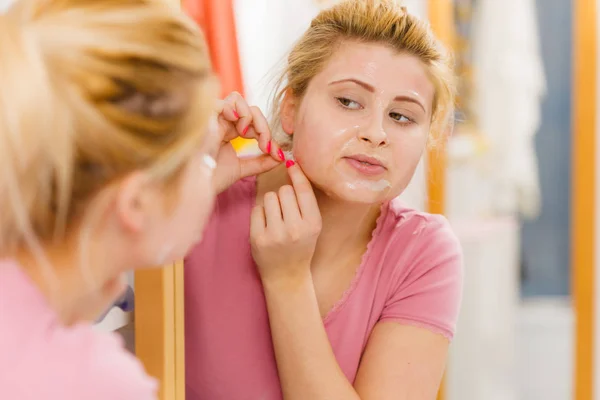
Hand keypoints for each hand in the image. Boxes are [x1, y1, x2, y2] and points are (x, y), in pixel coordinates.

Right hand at [213, 92, 283, 193]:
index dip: (268, 136)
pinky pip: (222, 101)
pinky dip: (235, 110)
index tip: (276, 154)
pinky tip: (239, 128)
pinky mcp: (204, 117)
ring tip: (248, 134)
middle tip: (266, 146)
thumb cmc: (213, 178)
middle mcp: (220, 122)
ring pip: (237, 99)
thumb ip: (261, 162)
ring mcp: (212, 118)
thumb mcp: (242, 169)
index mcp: (228, 132)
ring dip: (250, 116)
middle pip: (250, 109)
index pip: (254, 122)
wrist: (196, 186)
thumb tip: (281, 157)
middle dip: (264, 127)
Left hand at [250, 162, 321, 284]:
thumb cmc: (301, 245)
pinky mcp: (258, 238)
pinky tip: (266, 226)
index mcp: (313, 224)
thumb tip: (293, 166)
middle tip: (286, 212)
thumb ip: (305, 201)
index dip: (297, 173)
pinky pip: (257, 209)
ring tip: (276, 219)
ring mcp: (275, 234)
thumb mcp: (312, 225)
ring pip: (269, 197)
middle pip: (284, 191)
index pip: (303, 190)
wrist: (287, 276)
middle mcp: (295, 229)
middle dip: (284, 196)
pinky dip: (260, 214)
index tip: (291, 161)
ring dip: (271, 203)